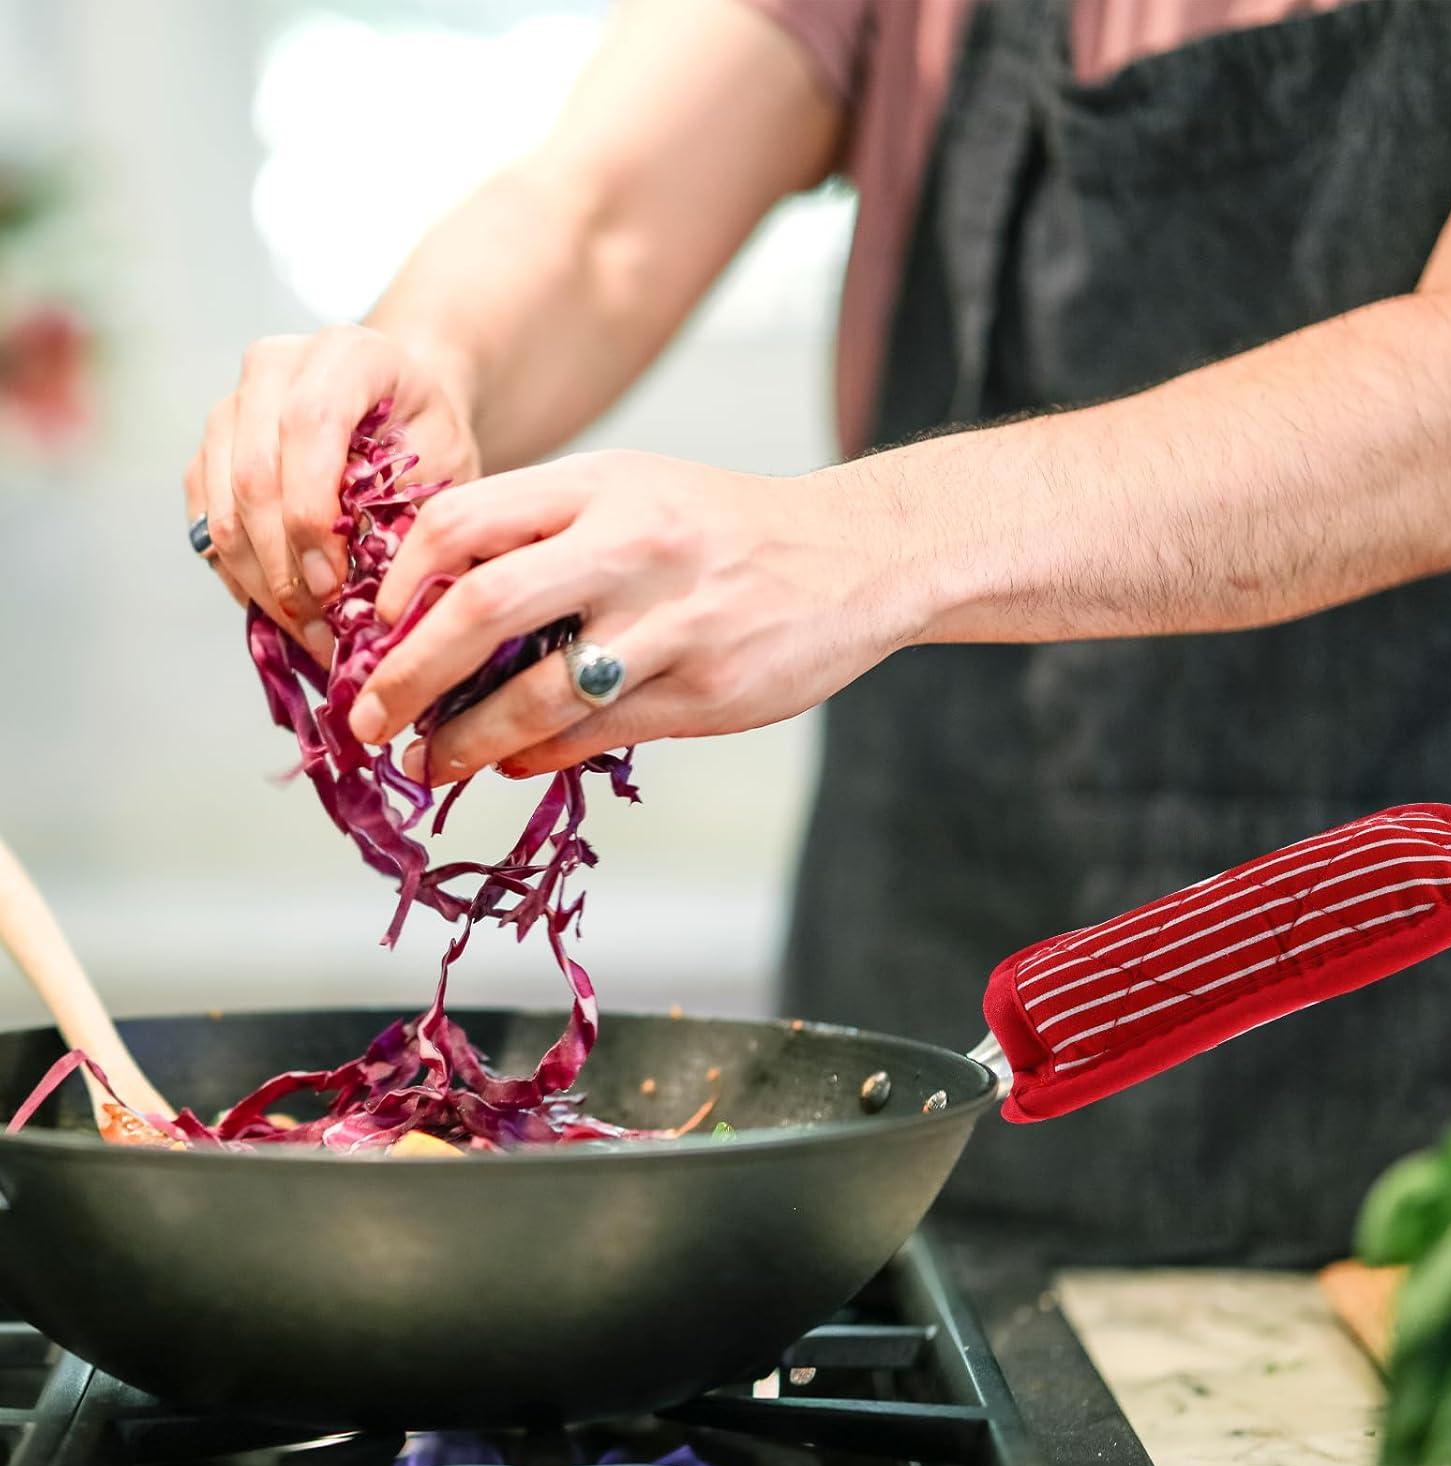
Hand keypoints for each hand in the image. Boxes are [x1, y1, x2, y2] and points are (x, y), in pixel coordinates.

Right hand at [182, 326, 478, 661]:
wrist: (400, 407)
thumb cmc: (428, 435)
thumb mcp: (447, 462)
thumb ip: (412, 507)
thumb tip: (373, 589)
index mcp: (345, 353)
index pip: (308, 425)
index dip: (312, 512)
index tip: (335, 582)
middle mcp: (273, 367)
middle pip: (253, 472)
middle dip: (284, 562)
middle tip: (320, 626)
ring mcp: (231, 407)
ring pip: (222, 505)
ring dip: (261, 581)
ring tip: (308, 633)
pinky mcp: (209, 451)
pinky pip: (206, 523)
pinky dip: (241, 576)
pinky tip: (281, 613)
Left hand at [343, 450, 929, 782]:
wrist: (853, 558)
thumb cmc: (724, 529)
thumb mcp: (635, 493)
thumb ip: (545, 533)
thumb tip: (440, 616)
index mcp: (602, 485)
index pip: (461, 522)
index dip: (396, 584)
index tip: (369, 631)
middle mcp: (631, 546)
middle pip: (479, 609)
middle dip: (403, 676)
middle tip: (365, 719)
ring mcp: (671, 623)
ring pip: (536, 695)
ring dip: (466, 740)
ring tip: (430, 762)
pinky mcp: (704, 691)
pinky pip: (596, 733)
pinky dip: (537, 756)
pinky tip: (511, 764)